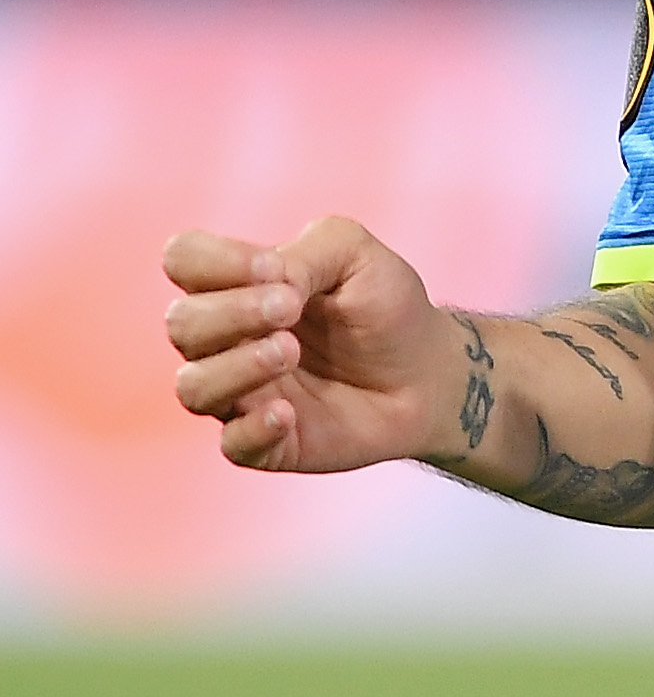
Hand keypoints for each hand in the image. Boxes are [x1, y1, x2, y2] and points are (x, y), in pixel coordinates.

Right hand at [159, 216, 467, 473]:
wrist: (430, 375)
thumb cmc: (387, 309)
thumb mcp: (357, 256)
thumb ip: (306, 252)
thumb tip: (266, 280)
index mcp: (238, 286)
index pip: (183, 260)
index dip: (215, 261)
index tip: (277, 268)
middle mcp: (226, 340)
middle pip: (181, 323)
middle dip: (232, 312)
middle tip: (290, 309)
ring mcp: (240, 393)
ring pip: (192, 386)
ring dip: (236, 366)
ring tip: (290, 352)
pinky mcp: (264, 442)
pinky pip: (232, 444)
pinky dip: (253, 427)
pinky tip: (288, 413)